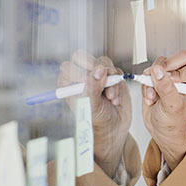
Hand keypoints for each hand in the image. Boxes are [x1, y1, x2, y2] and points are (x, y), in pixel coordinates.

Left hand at [58, 50, 131, 176]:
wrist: (113, 128)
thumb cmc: (96, 120)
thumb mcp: (90, 106)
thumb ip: (92, 88)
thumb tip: (99, 70)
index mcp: (68, 84)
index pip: (68, 67)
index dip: (79, 71)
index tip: (90, 81)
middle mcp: (81, 76)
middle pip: (83, 57)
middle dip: (95, 67)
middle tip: (103, 78)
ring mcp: (97, 75)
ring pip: (103, 62)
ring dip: (109, 79)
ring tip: (109, 97)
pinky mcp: (112, 76)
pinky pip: (116, 71)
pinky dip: (117, 83)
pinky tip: (114, 97)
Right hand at [141, 52, 185, 167]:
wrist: (161, 130)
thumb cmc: (174, 123)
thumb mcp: (172, 108)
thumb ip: (166, 88)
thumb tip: (157, 71)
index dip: (181, 73)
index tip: (171, 83)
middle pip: (181, 57)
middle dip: (166, 68)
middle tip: (157, 81)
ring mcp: (175, 74)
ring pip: (163, 62)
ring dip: (153, 79)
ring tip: (154, 96)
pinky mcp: (161, 76)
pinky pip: (151, 70)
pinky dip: (147, 83)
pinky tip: (150, 97)